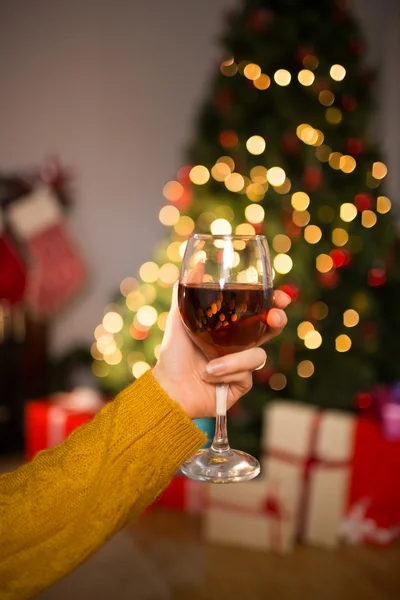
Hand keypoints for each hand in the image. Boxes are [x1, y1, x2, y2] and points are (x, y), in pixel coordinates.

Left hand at [152, 287, 290, 418]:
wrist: (169, 388)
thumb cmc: (173, 354)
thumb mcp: (179, 318)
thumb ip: (186, 291)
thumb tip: (195, 264)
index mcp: (230, 328)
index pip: (258, 311)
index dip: (273, 303)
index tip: (279, 296)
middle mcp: (239, 345)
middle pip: (271, 329)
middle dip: (278, 321)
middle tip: (275, 316)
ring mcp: (243, 366)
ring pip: (258, 355)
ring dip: (234, 359)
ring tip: (209, 366)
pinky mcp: (242, 384)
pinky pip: (246, 373)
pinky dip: (227, 372)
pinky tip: (210, 376)